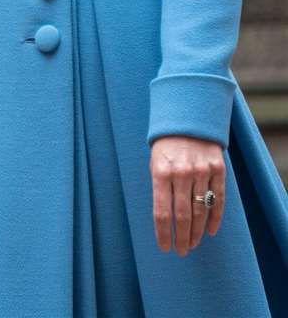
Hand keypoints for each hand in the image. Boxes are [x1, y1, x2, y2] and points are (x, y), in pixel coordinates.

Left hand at [150, 134, 225, 255]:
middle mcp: (181, 173)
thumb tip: (163, 218)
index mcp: (160, 172)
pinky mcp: (218, 170)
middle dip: (181, 237)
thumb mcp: (154, 162)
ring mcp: (201, 171)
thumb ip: (159, 187)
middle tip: (181, 251)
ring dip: (196, 231)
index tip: (164, 248)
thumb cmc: (165, 146)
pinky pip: (218, 200)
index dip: (163, 233)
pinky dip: (214, 218)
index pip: (161, 211)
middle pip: (182, 215)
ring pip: (200, 211)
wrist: (188, 120)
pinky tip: (209, 231)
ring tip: (192, 244)